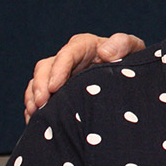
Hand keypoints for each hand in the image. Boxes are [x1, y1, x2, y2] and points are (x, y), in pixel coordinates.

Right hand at [23, 32, 145, 121]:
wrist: (131, 80)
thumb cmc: (130, 61)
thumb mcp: (133, 48)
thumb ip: (123, 44)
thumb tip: (104, 53)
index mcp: (86, 47)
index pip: (67, 54)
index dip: (58, 69)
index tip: (54, 87)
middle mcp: (69, 60)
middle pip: (45, 67)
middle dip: (39, 85)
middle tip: (40, 104)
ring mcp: (61, 77)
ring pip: (37, 82)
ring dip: (32, 97)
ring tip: (34, 114)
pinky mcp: (57, 93)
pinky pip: (37, 98)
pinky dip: (32, 108)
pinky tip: (34, 121)